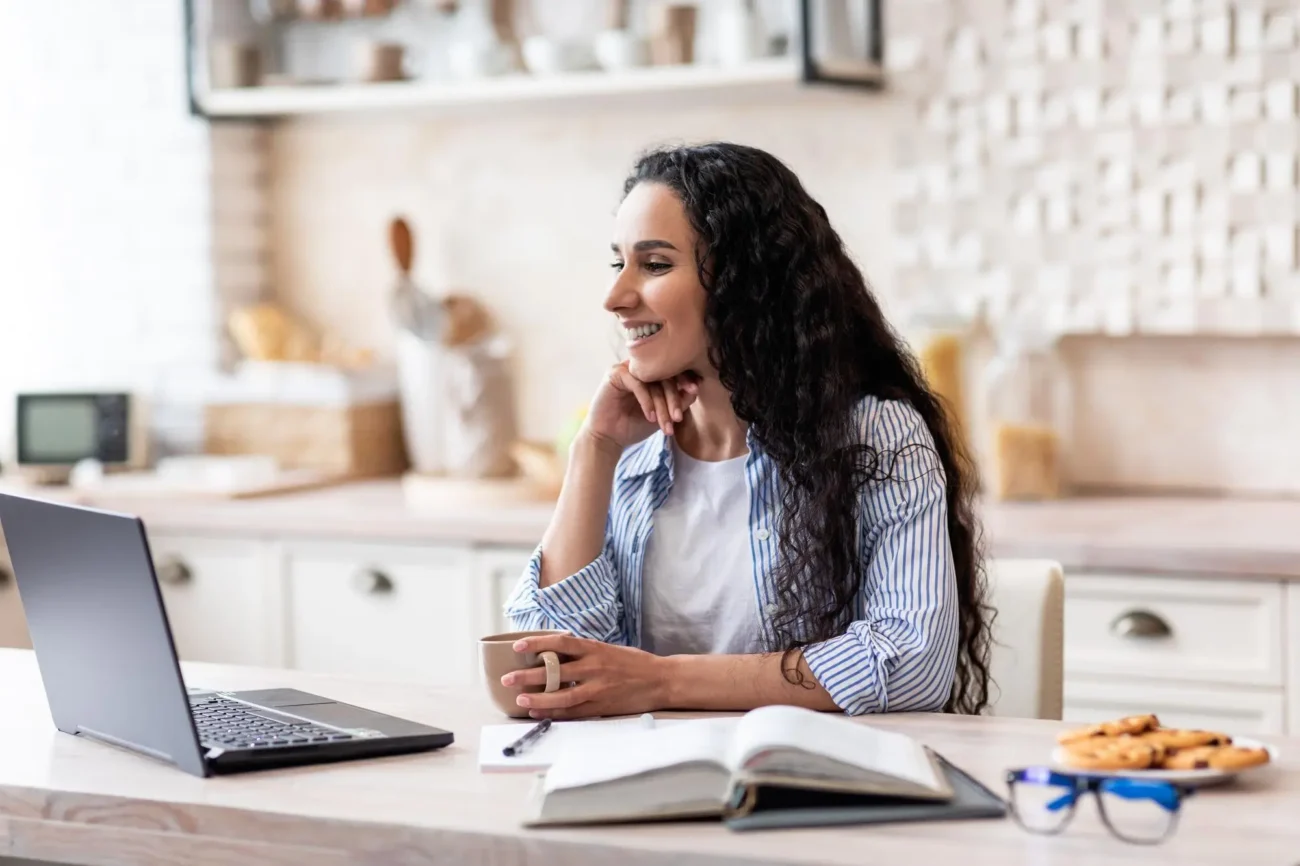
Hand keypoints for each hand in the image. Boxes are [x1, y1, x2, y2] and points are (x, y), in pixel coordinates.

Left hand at [502, 633, 669, 719]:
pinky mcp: (602, 706)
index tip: (517, 646)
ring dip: (538, 699)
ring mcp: (598, 688)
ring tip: (519, 700)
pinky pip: (573, 711)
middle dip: (528, 675)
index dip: (537, 643)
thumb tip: (557, 652)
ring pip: (561, 695)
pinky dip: (554, 713)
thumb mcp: (609, 649)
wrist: (661, 680)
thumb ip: (585, 651)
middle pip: (555, 671)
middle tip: (507, 678)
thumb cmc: (634, 663)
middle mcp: (594, 667)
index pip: (560, 642)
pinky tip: (538, 713)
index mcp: (595, 648)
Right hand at [582, 362, 698, 452]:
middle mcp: (640, 367)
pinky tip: (650, 417)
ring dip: (661, 404)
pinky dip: (646, 401)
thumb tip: (696, 388)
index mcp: (652, 372)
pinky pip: (637, 383)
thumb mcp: (664, 414)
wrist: (609, 438)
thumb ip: (680, 401)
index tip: (694, 390)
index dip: (685, 378)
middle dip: (673, 398)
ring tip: (666, 423)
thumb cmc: (635, 425)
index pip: (672, 369)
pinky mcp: (615, 373)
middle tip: (678, 418)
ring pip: (652, 380)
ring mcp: (627, 368)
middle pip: (664, 374)